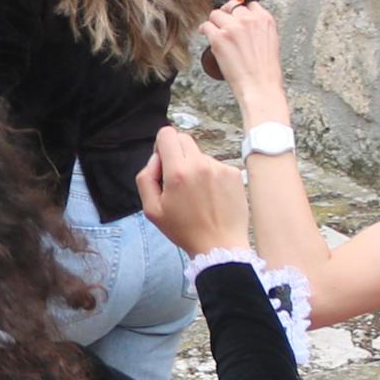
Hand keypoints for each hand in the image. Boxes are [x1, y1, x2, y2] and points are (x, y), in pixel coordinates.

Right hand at [137, 127, 252, 255]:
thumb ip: (146, 178)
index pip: (167, 134)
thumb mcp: (151, 210)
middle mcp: (200, 164)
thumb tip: (156, 159)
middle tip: (178, 180)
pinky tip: (212, 197)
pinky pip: (216, 165)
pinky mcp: (234, 173)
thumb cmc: (184, 230)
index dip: (161, 146)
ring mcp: (219, 168)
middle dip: (177, 154)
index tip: (164, 164)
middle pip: (184, 139)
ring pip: (200, 154)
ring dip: (195, 167)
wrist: (220, 245)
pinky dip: (211, 176)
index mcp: (177, 172)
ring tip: (198, 195)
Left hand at [197, 0, 284, 100]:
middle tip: (224, 29)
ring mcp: (234, 27)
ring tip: (220, 40)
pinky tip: (210, 40)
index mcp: (264, 19)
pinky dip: (205, 32)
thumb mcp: (269, 41)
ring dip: (214, 25)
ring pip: (215, 15)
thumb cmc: (265, 70)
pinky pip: (206, 26)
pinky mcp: (220, 37)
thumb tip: (242, 19)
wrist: (261, 87)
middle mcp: (249, 19)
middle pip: (228, 6)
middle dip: (223, 16)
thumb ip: (257, 26)